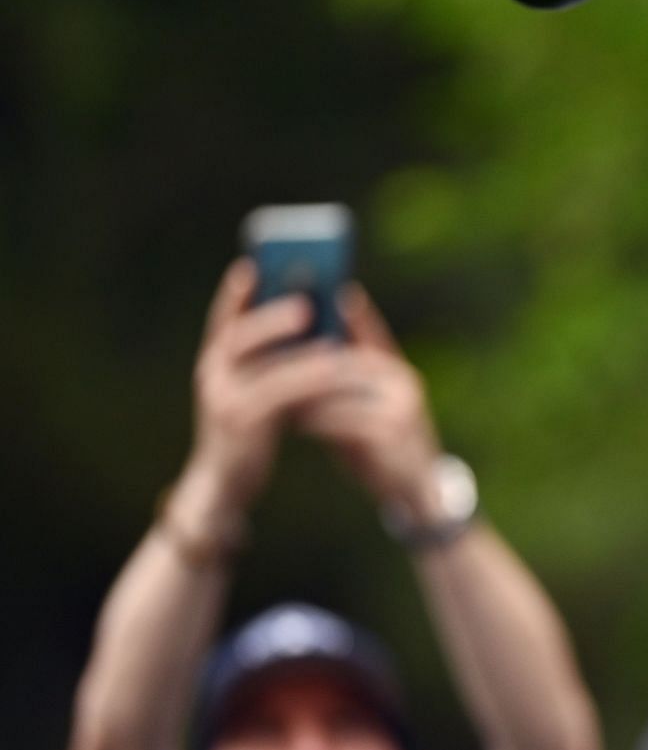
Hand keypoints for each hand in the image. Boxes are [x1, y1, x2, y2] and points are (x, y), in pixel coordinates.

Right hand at [178, 261, 348, 517]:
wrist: (226, 484)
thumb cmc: (249, 434)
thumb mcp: (256, 392)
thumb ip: (272, 361)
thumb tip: (311, 322)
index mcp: (214, 363)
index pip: (223, 320)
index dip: (236, 293)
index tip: (253, 265)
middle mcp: (211, 375)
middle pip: (239, 335)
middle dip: (271, 315)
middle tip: (306, 301)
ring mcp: (222, 399)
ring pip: (262, 364)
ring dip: (297, 347)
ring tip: (329, 336)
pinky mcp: (241, 423)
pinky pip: (280, 393)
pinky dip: (308, 378)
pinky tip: (333, 369)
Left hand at [292, 286, 443, 518]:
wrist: (420, 496)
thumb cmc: (380, 449)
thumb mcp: (361, 409)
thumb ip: (339, 381)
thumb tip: (295, 354)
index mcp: (394, 369)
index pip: (363, 328)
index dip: (335, 310)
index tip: (299, 295)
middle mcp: (402, 380)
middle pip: (342, 356)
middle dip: (302, 353)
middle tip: (264, 352)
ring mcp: (402, 405)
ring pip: (338, 386)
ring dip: (302, 388)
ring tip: (269, 388)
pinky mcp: (394, 433)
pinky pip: (342, 419)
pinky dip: (313, 419)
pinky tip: (290, 421)